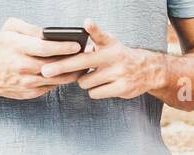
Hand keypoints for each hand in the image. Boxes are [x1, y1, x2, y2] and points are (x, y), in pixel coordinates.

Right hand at [0, 18, 84, 99]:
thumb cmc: (1, 46)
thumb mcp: (11, 29)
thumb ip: (31, 28)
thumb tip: (51, 33)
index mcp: (17, 47)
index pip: (45, 48)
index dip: (63, 47)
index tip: (78, 45)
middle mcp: (22, 66)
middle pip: (55, 66)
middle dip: (74, 61)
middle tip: (89, 55)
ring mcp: (26, 82)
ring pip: (57, 79)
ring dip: (73, 73)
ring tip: (84, 66)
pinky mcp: (30, 93)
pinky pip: (52, 87)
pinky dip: (62, 81)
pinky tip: (71, 74)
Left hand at [40, 19, 164, 99]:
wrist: (147, 70)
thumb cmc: (118, 55)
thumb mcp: (109, 42)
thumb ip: (93, 36)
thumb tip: (78, 33)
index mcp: (109, 43)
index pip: (99, 35)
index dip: (93, 28)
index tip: (88, 22)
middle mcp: (114, 57)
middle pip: (82, 63)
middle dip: (61, 67)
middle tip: (46, 71)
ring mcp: (119, 74)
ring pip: (85, 82)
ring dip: (83, 81)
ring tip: (91, 77)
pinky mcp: (122, 88)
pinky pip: (95, 93)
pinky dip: (93, 91)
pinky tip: (100, 86)